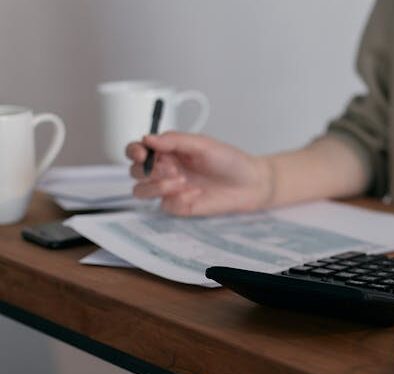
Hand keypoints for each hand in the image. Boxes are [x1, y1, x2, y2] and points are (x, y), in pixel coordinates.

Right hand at [126, 132, 272, 215]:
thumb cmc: (229, 161)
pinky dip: (177, 199)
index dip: (134, 151)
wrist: (251, 184)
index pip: (137, 150)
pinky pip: (165, 205)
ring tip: (181, 180)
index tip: (142, 153)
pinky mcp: (180, 206)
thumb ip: (175, 140)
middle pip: (135, 171)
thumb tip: (147, 138)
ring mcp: (170, 190)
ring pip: (141, 191)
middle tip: (173, 168)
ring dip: (156, 185)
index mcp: (167, 151)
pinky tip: (196, 193)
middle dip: (148, 170)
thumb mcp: (202, 144)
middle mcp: (165, 170)